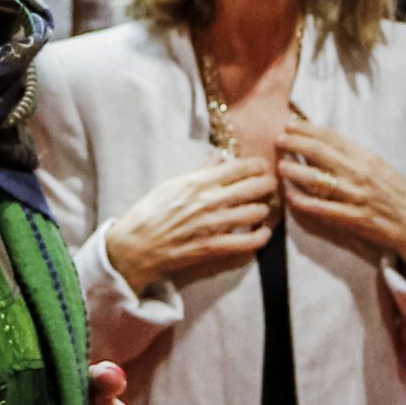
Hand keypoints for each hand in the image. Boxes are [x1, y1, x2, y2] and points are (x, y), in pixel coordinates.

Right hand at [103, 157, 275, 292]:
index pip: (240, 166)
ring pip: (257, 212)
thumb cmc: (150, 213)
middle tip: (270, 187)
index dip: (258, 165)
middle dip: (268, 185)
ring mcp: (213, 225)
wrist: (135, 247)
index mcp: (198, 182)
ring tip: (263, 210)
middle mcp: (209, 201)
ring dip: (264, 210)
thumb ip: (201, 171)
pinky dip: (261, 237)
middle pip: (255, 187)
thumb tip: (221, 156)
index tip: (262, 167)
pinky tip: (262, 233)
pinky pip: (250, 242)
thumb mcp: (171, 185)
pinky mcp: (214, 248)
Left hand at [277, 120, 405, 279]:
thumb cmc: (396, 192)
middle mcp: (361, 173)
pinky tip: (291, 197)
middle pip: (321, 153)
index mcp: (367, 157)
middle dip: (296, 143)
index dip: (308, 128)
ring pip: (319, 180)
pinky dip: (305, 202)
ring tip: (281, 166)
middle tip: (278, 139)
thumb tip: (323, 141)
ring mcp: (357, 196)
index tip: (290, 123)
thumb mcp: (379, 166)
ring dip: (296, 171)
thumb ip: (352, 156)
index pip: (332, 137)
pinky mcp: (355, 218)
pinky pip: (324, 209)